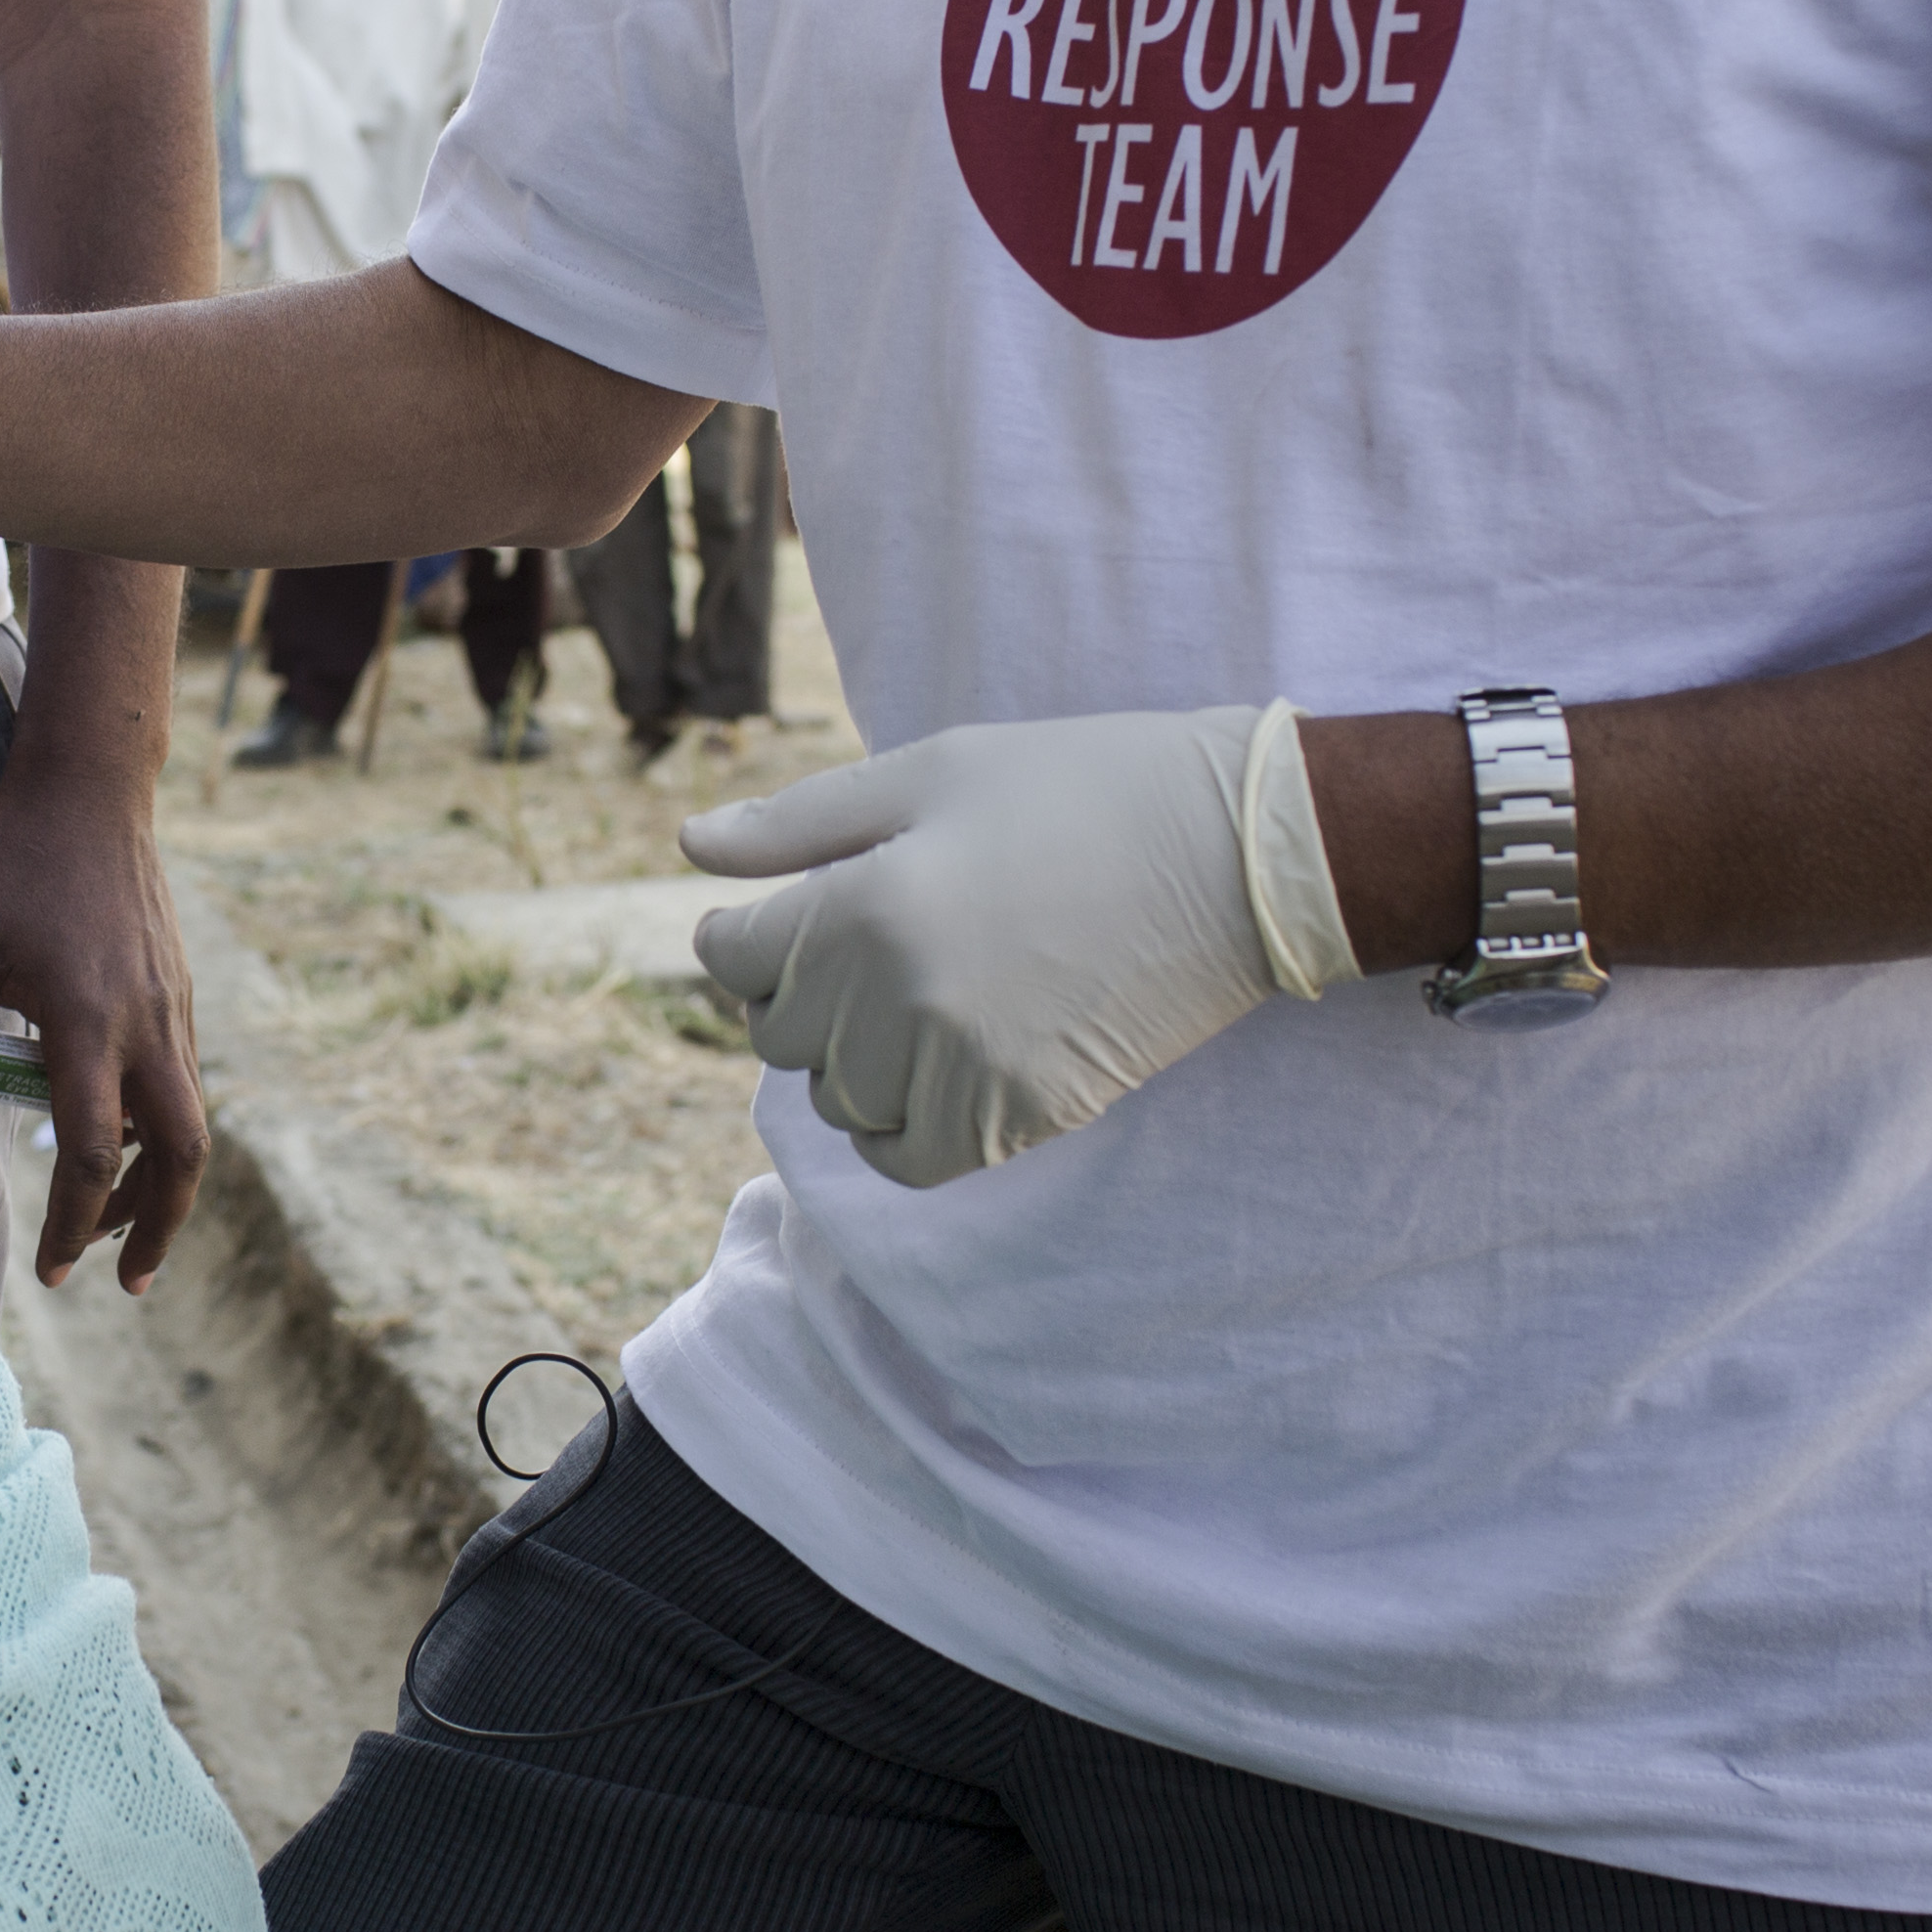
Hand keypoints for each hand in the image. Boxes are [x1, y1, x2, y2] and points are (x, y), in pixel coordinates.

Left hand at [0, 750, 208, 1292]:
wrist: (88, 789)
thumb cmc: (3, 863)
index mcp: (87, 1020)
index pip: (93, 1150)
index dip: (73, 1221)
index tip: (52, 1269)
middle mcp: (148, 1024)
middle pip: (180, 1156)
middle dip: (157, 1228)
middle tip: (125, 1280)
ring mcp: (175, 1009)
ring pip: (192, 1123)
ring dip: (160, 1184)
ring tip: (113, 1224)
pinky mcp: (181, 994)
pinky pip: (184, 1084)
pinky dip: (162, 1132)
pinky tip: (121, 1140)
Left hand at [683, 702, 1358, 1187]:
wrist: (1240, 852)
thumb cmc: (1082, 787)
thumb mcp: (934, 772)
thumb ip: (802, 821)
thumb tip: (691, 848)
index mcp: (868, 903)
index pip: (734, 956)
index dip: (741, 936)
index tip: (777, 921)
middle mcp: (901, 998)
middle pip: (781, 1033)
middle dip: (800, 993)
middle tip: (864, 948)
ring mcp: (964, 1067)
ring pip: (840, 1101)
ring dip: (852, 1060)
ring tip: (912, 998)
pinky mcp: (1025, 1115)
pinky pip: (909, 1159)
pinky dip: (899, 1128)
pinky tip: (932, 1071)